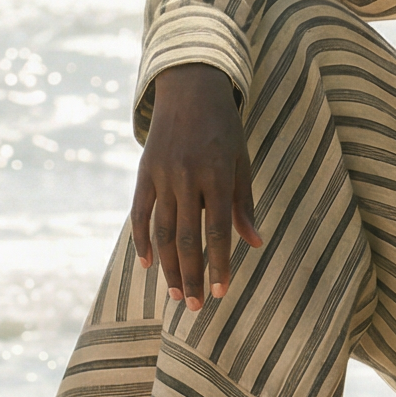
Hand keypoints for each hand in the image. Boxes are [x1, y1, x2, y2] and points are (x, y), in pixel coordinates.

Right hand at [130, 64, 263, 309]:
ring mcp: (162, 176)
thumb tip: (255, 243)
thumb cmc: (224, 129)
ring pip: (163, 232)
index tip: (223, 292)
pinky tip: (148, 264)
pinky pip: (140, 213)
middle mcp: (186, 178)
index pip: (218, 231)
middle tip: (196, 306)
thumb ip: (244, 203)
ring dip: (169, 267)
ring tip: (176, 294)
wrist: (189, 90)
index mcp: (216, 175)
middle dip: (192, 275)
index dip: (219, 264)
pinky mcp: (144, 173)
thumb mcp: (241, 161)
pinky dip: (143, 240)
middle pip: (187, 238)